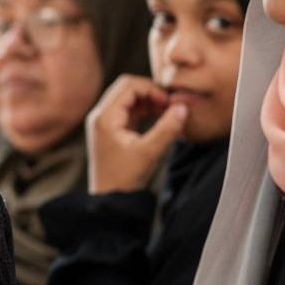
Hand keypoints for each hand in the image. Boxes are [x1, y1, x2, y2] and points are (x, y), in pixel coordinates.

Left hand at [86, 75, 187, 193]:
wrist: (109, 199)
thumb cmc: (125, 178)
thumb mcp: (150, 152)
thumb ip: (167, 129)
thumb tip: (183, 108)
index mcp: (104, 117)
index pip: (128, 85)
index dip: (151, 89)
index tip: (169, 102)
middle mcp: (101, 116)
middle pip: (127, 88)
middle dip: (151, 93)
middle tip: (170, 105)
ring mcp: (105, 123)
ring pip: (129, 99)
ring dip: (149, 102)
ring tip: (169, 113)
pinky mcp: (112, 131)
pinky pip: (130, 112)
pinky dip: (145, 111)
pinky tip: (161, 119)